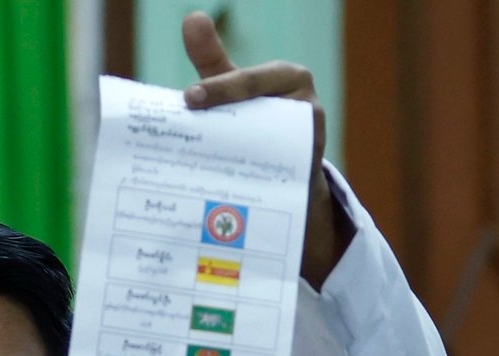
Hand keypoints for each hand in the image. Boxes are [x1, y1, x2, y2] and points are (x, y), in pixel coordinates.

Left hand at [180, 10, 353, 288]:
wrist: (286, 174)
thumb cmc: (256, 121)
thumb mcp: (234, 89)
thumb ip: (213, 60)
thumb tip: (192, 18)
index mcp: (289, 77)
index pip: (250, 80)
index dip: (219, 88)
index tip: (189, 97)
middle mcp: (306, 106)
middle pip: (258, 115)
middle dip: (223, 120)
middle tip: (188, 125)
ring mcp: (309, 143)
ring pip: (266, 149)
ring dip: (234, 159)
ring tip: (202, 168)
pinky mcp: (305, 177)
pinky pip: (276, 181)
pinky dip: (250, 186)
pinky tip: (224, 194)